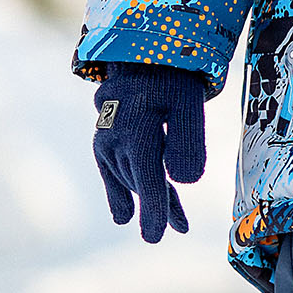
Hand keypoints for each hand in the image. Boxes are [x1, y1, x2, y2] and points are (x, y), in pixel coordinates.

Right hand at [92, 62, 207, 241]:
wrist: (139, 54)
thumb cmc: (171, 78)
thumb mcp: (189, 103)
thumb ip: (187, 141)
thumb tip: (183, 182)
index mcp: (137, 129)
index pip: (148, 179)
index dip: (154, 210)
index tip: (154, 237)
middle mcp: (115, 139)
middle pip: (142, 183)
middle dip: (159, 208)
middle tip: (180, 228)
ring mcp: (105, 141)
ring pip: (131, 179)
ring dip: (151, 198)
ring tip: (175, 220)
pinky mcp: (103, 142)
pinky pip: (112, 174)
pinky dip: (120, 194)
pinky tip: (123, 216)